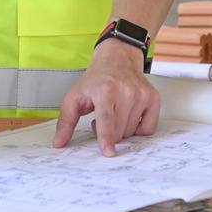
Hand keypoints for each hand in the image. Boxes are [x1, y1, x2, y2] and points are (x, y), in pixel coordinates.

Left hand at [51, 39, 159, 156]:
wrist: (117, 59)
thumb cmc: (96, 80)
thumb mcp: (74, 97)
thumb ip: (65, 122)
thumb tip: (58, 143)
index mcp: (105, 90)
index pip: (106, 119)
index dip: (106, 137)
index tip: (108, 152)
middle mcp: (126, 91)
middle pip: (119, 131)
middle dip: (109, 132)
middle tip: (103, 116)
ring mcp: (141, 94)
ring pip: (132, 131)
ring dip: (122, 128)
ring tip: (115, 112)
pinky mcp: (153, 98)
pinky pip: (149, 128)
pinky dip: (139, 128)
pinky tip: (130, 115)